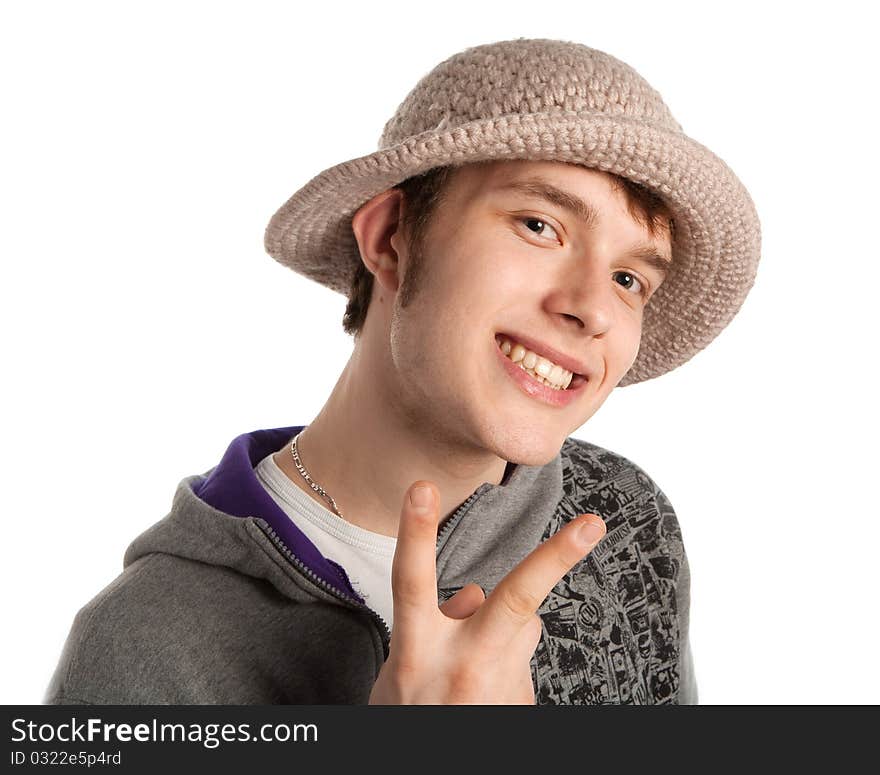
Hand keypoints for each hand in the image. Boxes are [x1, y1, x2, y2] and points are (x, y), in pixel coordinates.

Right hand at [368, 480, 605, 704]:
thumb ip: (435, 625)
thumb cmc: (412, 714)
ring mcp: (501, 687)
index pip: (413, 583)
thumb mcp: (400, 671)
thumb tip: (476, 595)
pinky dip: (506, 661)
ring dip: (503, 627)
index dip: (417, 534)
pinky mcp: (526, 703)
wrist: (436, 772)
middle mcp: (465, 667)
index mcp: (419, 655)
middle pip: (514, 600)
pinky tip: (485, 692)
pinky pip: (523, 657)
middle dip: (555, 558)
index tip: (423, 488)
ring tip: (472, 668)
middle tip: (594, 525)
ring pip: (523, 624)